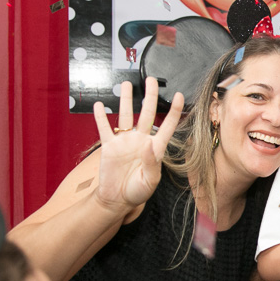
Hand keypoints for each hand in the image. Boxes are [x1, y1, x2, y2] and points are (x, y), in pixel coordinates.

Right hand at [92, 78, 183, 212]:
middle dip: (150, 96)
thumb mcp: (150, 181)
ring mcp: (125, 142)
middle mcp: (141, 140)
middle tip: (151, 80)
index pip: (167, 125)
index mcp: (155, 148)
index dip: (174, 111)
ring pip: (126, 116)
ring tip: (127, 84)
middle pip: (147, 113)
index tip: (179, 95)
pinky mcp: (109, 146)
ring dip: (126, 100)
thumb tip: (149, 145)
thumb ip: (151, 163)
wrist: (117, 200)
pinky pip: (104, 128)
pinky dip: (101, 117)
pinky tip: (100, 105)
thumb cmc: (137, 192)